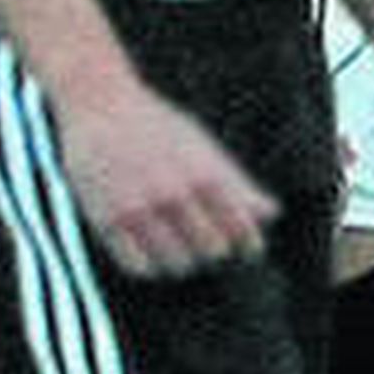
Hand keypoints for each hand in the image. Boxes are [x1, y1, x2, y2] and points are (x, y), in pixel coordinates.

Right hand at [56, 80, 279, 278]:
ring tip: (179, 244)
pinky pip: (140, 268)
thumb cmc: (159, 125)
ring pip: (177, 265)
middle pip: (212, 251)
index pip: (240, 229)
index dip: (248, 244)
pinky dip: (150, 265)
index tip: (247, 250)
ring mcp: (140, 209)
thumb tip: (272, 214)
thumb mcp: (202, 147)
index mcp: (205, 172)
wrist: (101, 105)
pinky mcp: (108, 222)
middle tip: (206, 240)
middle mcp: (175, 193)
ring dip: (182, 260)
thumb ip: (237, 184)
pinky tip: (152, 250)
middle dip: (213, 249)